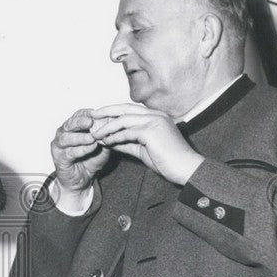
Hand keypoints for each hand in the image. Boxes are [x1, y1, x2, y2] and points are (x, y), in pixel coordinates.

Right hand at [50, 109, 111, 197]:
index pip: (78, 115)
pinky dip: (80, 149)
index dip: (87, 113)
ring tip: (91, 137)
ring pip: (66, 138)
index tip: (97, 112)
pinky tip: (90, 148)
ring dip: (80, 137)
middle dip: (80, 122)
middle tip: (91, 122)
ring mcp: (59, 146)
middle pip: (69, 124)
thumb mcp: (102, 146)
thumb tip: (114, 124)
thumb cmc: (90, 160)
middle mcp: (63, 133)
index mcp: (72, 127)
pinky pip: (69, 153)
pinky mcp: (59, 158)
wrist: (82, 180)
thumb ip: (105, 136)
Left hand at [89, 104, 203, 184]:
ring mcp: (154, 121)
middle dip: (106, 111)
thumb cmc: (166, 159)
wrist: (185, 168)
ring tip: (94, 134)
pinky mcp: (152, 131)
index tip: (99, 116)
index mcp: (155, 115)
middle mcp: (155, 114)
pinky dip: (114, 137)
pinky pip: (127, 132)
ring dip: (107, 127)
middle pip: (124, 108)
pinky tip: (105, 141)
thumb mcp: (143, 148)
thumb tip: (109, 140)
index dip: (113, 111)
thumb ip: (127, 142)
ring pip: (123, 119)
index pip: (130, 109)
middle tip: (91, 116)